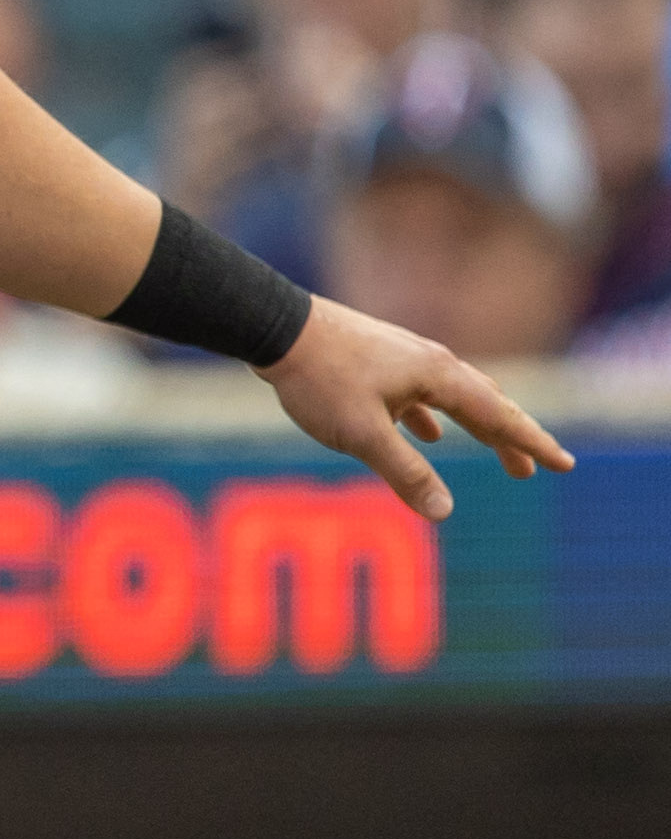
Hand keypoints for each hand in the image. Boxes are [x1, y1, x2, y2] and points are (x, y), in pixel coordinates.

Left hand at [257, 296, 574, 518]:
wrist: (273, 324)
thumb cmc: (319, 378)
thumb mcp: (362, 434)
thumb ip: (405, 473)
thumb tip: (444, 513)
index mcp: (437, 375)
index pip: (499, 415)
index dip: (533, 443)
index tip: (565, 464)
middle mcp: (429, 361)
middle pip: (484, 404)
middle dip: (512, 438)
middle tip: (535, 469)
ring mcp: (403, 357)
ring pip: (453, 397)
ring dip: (477, 425)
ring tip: (496, 450)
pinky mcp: (377, 358)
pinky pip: (419, 392)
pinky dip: (432, 416)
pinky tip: (426, 434)